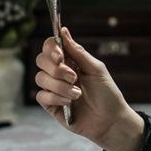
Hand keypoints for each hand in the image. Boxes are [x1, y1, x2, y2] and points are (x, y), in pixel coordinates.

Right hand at [34, 27, 143, 150]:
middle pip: (40, 60)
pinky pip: (41, 96)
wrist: (111, 120)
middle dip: (57, 69)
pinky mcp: (51, 105)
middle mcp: (58, 73)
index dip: (50, 48)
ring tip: (77, 94)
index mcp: (70, 61)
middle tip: (74, 77)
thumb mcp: (96, 69)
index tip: (60, 56)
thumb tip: (63, 30)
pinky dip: (55, 98)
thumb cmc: (107, 93)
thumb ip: (78, 51)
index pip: (50, 47)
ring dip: (60, 86)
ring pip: (40, 78)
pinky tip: (69, 103)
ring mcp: (53, 89)